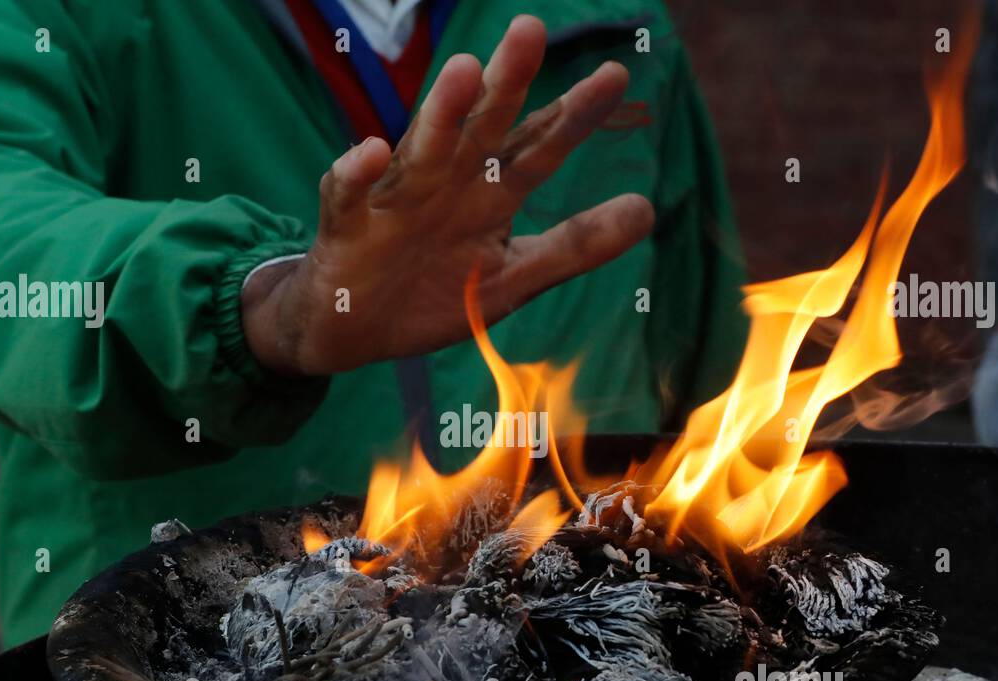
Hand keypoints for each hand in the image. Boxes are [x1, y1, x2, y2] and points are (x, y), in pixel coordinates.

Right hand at [242, 14, 654, 376]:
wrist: (354, 332)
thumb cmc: (433, 296)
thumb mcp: (515, 276)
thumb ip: (575, 245)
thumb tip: (648, 211)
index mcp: (490, 194)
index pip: (537, 144)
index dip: (573, 113)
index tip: (615, 76)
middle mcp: (448, 183)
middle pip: (482, 127)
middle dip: (506, 83)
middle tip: (531, 29)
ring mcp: (398, 199)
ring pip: (421, 148)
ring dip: (439, 113)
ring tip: (462, 72)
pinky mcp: (348, 225)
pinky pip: (348, 194)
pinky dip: (356, 173)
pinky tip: (370, 151)